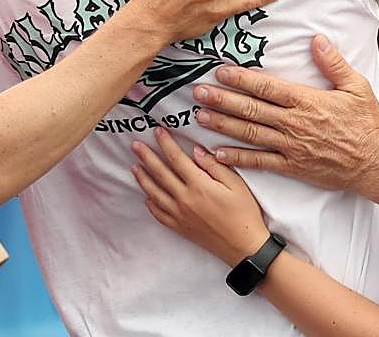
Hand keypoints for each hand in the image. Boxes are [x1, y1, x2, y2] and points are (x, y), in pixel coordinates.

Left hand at [132, 127, 269, 265]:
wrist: (243, 246)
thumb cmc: (244, 214)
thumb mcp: (236, 184)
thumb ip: (215, 166)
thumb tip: (196, 151)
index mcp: (199, 185)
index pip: (176, 159)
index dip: (166, 143)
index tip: (158, 131)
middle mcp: (184, 199)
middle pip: (160, 173)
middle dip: (146, 156)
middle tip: (136, 145)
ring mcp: (179, 215)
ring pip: (154, 193)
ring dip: (142, 178)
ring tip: (134, 166)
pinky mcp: (179, 227)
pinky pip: (158, 213)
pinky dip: (150, 203)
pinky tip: (147, 195)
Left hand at [192, 35, 378, 190]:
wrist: (375, 163)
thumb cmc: (366, 124)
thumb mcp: (356, 87)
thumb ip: (334, 63)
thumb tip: (316, 39)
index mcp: (307, 101)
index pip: (267, 87)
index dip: (241, 79)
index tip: (220, 71)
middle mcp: (293, 123)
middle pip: (250, 109)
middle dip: (222, 99)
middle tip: (198, 92)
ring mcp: (290, 146)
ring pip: (249, 134)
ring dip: (222, 125)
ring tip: (200, 117)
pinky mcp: (292, 167)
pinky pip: (259, 161)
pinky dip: (236, 157)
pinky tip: (217, 153)